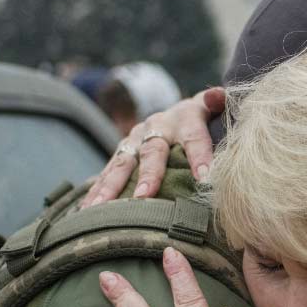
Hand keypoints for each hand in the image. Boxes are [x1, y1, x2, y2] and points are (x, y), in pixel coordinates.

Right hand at [80, 87, 225, 207]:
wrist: (184, 114)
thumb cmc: (208, 121)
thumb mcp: (217, 110)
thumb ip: (220, 103)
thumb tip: (218, 95)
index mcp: (186, 117)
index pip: (194, 137)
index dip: (199, 156)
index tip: (204, 178)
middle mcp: (158, 126)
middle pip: (152, 151)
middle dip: (148, 174)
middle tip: (144, 196)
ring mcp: (136, 139)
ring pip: (123, 163)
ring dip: (111, 186)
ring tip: (101, 208)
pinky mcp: (123, 152)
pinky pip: (108, 173)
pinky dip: (96, 191)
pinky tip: (85, 211)